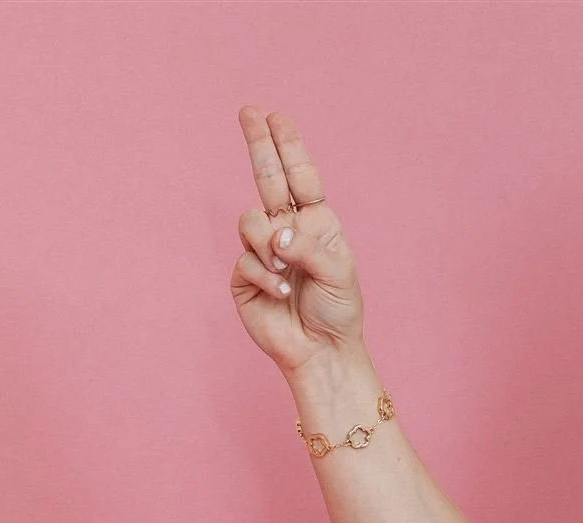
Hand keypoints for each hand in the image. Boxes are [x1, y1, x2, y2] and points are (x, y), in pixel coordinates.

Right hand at [229, 107, 366, 375]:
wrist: (319, 352)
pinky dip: (265, 276)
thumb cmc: (338, 311)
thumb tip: (274, 234)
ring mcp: (263, 253)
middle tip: (247, 111)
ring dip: (267, 244)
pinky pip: (245, 261)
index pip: (299, 175)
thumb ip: (308, 245)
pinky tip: (280, 293)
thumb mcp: (339, 271)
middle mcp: (288, 231)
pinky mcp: (243, 279)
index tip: (273, 116)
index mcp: (317, 222)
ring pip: (249, 222)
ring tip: (286, 272)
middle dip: (258, 144)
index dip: (287, 145)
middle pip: (267, 178)